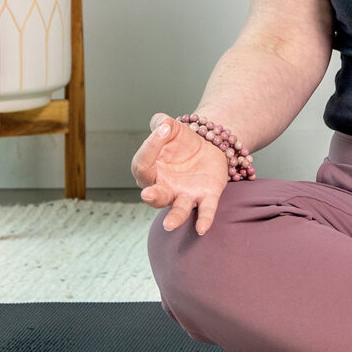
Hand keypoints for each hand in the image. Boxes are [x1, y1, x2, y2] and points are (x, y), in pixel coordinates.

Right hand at [131, 113, 232, 232]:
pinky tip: (202, 229)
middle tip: (147, 194)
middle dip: (151, 196)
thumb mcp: (171, 128)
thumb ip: (161, 123)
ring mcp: (184, 194)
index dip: (151, 145)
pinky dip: (203, 220)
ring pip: (177, 209)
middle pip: (154, 195)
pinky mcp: (205, 196)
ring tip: (169, 225)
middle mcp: (164, 187)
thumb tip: (161, 123)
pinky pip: (204, 210)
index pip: (143, 163)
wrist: (208, 144)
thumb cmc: (181, 141)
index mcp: (150, 169)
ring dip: (174, 217)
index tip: (164, 128)